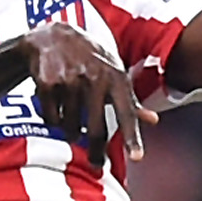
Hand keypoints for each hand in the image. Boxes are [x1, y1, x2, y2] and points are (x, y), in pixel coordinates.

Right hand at [22, 18, 152, 159]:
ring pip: (71, 127)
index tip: (137, 157)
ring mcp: (70, 80)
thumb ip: (131, 99)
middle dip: (96, 152)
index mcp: (116, 77)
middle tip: (96, 163)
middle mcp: (95, 78)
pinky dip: (54, 120)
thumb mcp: (113, 72)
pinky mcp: (48, 83)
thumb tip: (153, 120)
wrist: (53, 37)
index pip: (127, 112)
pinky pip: (52, 118)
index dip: (132, 136)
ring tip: (72, 124)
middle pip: (97, 128)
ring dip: (72, 132)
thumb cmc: (90, 59)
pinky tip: (56, 108)